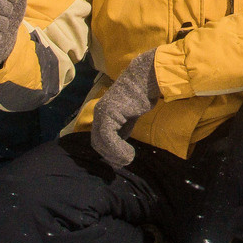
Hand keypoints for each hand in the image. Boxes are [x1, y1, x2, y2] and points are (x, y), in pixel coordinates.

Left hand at [91, 52, 162, 168]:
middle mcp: (99, 113)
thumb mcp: (129, 116)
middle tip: (123, 163)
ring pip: (101, 142)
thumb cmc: (140, 95)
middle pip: (97, 143)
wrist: (145, 79)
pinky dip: (117, 149)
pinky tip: (129, 153)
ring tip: (128, 159)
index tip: (119, 161)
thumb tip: (119, 145)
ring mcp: (102, 113)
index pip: (98, 139)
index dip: (107, 153)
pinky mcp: (109, 114)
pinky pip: (109, 137)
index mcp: (102, 114)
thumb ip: (122, 128)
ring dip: (114, 155)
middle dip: (109, 156)